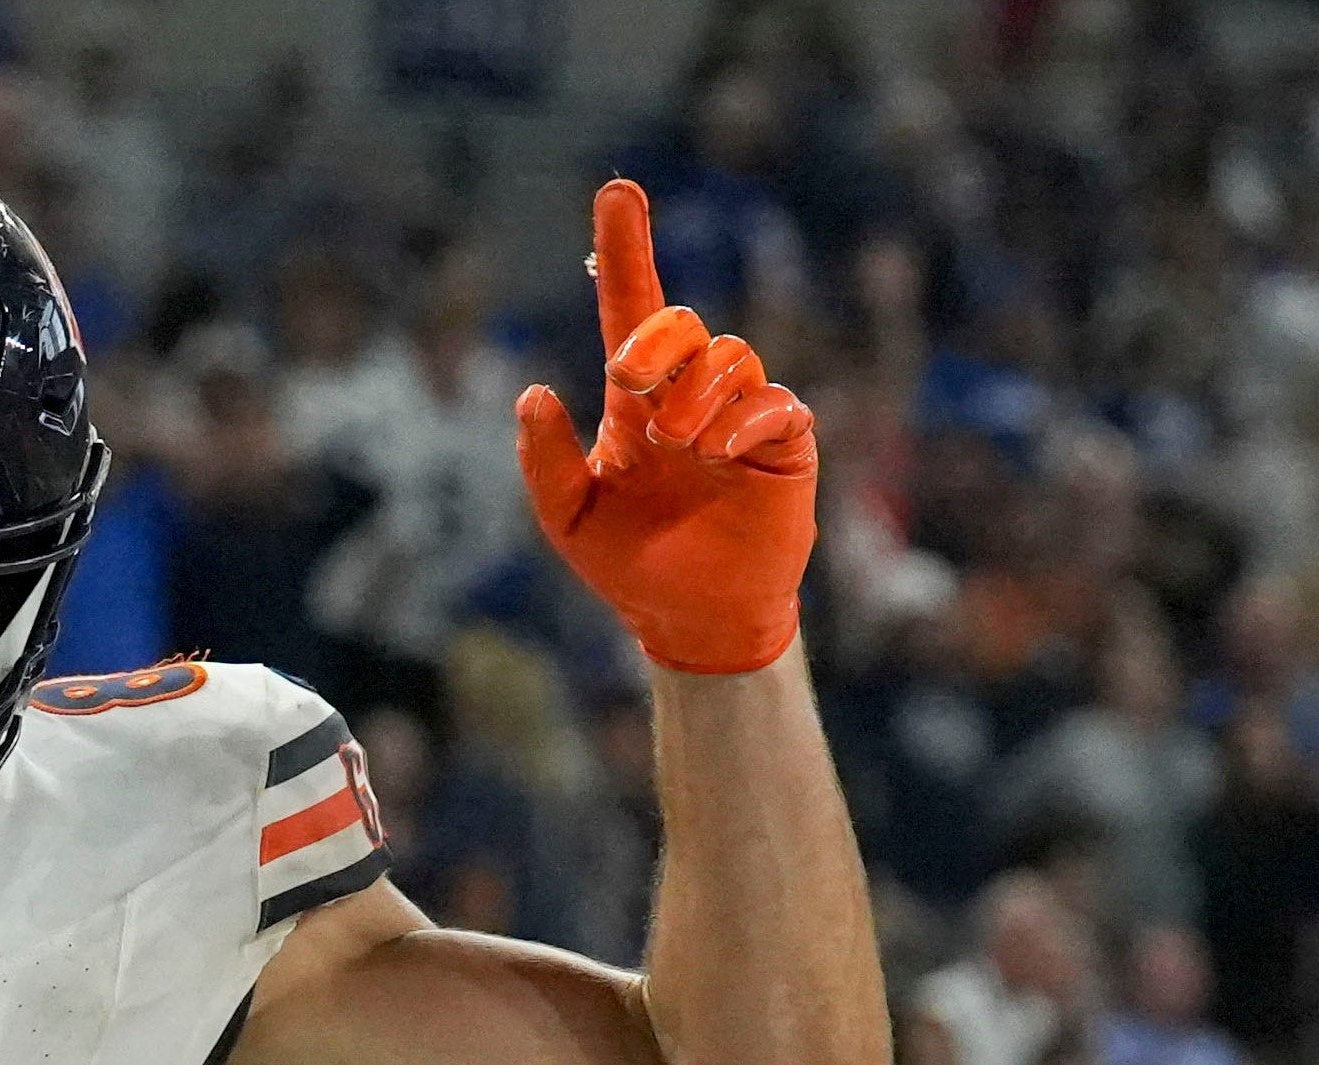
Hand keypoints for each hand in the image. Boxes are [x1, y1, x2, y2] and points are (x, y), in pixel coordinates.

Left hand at [516, 180, 818, 674]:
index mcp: (637, 399)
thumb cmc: (628, 563)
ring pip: (729, 357)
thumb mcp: (568, 518)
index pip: (631, 307)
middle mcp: (690, 393)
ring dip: (694, 396)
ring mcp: (741, 414)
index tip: (617, 192)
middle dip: (654, 340)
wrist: (690, 618)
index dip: (627, 248)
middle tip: (627, 381)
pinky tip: (719, 454)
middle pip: (681, 322)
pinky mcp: (785, 443)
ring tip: (679, 448)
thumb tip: (534, 393)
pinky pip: (774, 403)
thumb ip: (546, 459)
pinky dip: (742, 420)